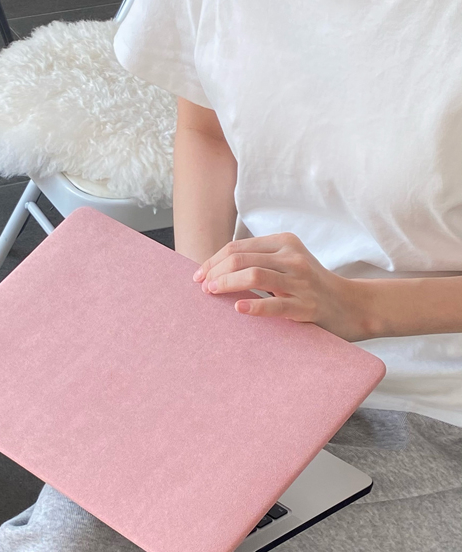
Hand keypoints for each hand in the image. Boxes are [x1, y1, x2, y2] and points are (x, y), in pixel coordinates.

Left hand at [193, 232, 371, 340]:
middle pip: (241, 259)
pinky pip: (275, 305)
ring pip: (254, 275)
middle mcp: (291, 258)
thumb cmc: (311, 286)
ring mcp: (300, 282)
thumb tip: (215, 270)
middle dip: (215, 272)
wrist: (353, 305)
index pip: (237, 247)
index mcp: (284, 243)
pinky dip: (254, 306)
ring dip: (226, 284)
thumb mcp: (287, 264)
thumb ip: (259, 261)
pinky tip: (238, 308)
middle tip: (202, 287)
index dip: (213, 261)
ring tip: (211, 293)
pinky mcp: (306, 306)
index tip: (198, 276)